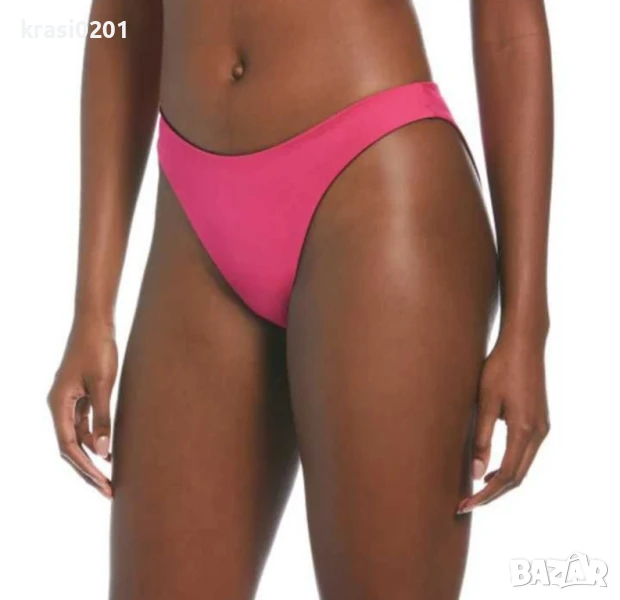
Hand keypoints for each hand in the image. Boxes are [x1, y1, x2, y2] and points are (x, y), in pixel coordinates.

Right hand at [47, 318, 117, 497]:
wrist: (95, 322)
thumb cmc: (98, 350)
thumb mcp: (103, 385)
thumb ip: (103, 418)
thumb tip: (103, 453)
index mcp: (58, 404)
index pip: (68, 447)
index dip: (85, 468)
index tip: (103, 484)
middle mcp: (59, 406)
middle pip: (70, 447)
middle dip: (88, 471)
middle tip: (108, 491)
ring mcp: (69, 401)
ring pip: (78, 438)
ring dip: (93, 457)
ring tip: (112, 478)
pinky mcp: (80, 395)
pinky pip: (85, 425)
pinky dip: (96, 439)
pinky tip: (111, 451)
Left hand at [457, 329, 549, 513]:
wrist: (523, 344)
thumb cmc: (500, 369)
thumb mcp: (485, 402)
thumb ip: (482, 438)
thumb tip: (476, 474)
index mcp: (525, 431)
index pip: (507, 476)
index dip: (485, 494)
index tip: (465, 504)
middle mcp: (539, 433)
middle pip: (517, 477)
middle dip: (492, 494)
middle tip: (466, 503)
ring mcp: (542, 428)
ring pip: (523, 467)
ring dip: (502, 482)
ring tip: (475, 490)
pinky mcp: (540, 421)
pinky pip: (526, 454)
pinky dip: (509, 467)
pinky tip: (491, 467)